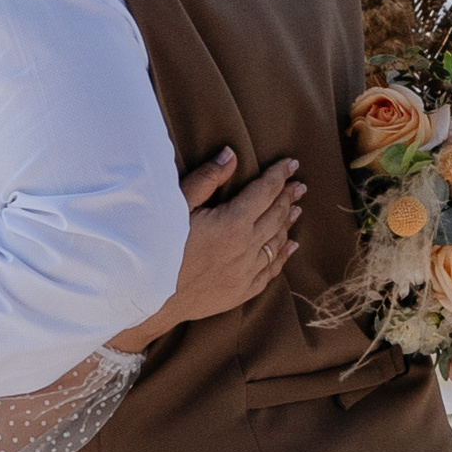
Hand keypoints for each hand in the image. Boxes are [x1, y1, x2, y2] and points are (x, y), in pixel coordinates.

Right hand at [108, 147, 303, 352]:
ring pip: (276, 242)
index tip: (291, 164)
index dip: (279, 175)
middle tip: (299, 186)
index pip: (265, 191)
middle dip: (288, 197)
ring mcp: (246, 271)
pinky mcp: (241, 291)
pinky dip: (282, 256)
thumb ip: (207, 179)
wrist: (152, 296)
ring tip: (297, 210)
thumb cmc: (159, 247)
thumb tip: (231, 155)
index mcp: (233, 222)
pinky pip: (270, 271)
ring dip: (288, 223)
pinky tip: (290, 247)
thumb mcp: (178, 206)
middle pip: (276, 215)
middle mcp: (246, 246)